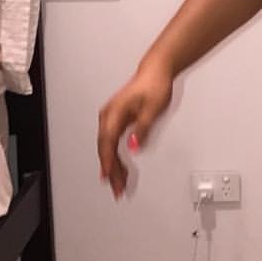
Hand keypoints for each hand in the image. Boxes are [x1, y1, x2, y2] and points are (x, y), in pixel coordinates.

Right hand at [97, 63, 172, 199]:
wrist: (156, 71)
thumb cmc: (153, 86)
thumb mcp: (152, 110)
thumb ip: (142, 130)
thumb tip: (133, 147)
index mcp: (114, 114)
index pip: (107, 143)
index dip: (108, 163)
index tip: (109, 178)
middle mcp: (108, 116)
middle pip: (105, 149)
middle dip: (110, 170)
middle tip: (117, 189)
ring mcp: (111, 117)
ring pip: (107, 147)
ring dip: (112, 165)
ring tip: (119, 183)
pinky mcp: (117, 119)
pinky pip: (112, 142)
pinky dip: (114, 156)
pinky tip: (118, 167)